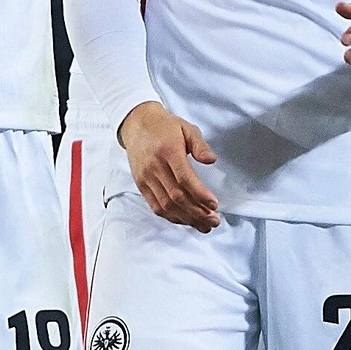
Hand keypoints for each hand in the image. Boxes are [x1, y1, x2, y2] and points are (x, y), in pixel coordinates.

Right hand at [117, 102, 220, 231]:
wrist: (137, 124)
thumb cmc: (164, 126)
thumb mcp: (187, 128)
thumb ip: (200, 145)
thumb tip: (212, 160)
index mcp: (168, 151)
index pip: (184, 178)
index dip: (200, 194)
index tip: (214, 204)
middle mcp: (154, 166)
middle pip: (176, 196)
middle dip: (197, 212)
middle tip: (214, 221)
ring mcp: (146, 177)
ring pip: (166, 205)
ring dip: (186, 218)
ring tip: (204, 225)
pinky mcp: (141, 185)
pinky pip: (155, 206)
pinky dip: (171, 216)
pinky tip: (185, 220)